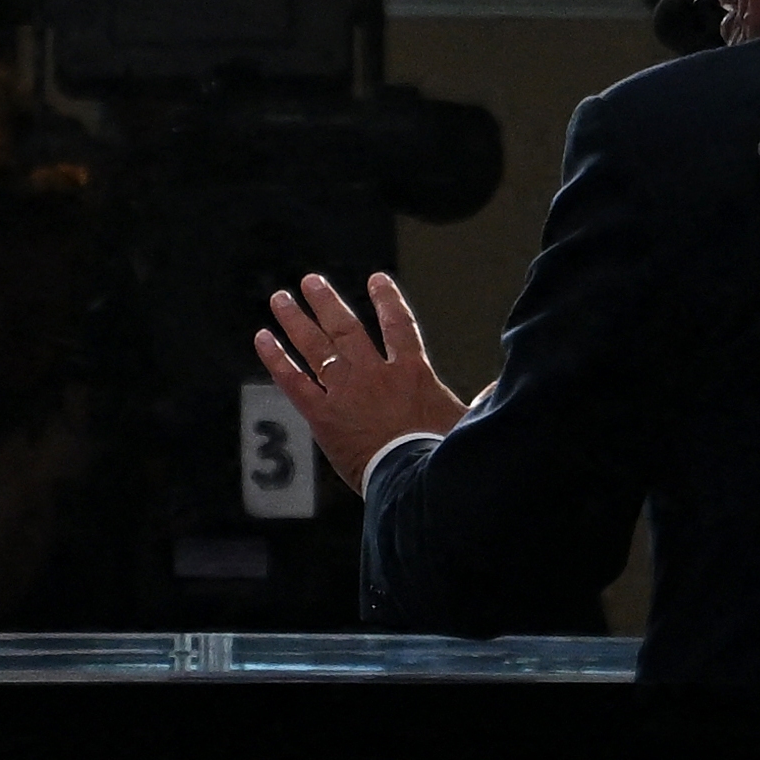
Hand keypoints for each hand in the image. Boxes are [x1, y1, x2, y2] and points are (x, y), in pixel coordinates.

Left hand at [255, 272, 468, 474]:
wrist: (413, 481)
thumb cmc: (442, 456)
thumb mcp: (466, 424)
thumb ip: (478, 402)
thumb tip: (496, 389)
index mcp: (412, 372)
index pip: (399, 325)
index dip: (388, 300)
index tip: (376, 278)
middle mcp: (375, 374)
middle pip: (346, 328)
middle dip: (326, 302)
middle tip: (309, 281)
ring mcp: (346, 392)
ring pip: (316, 347)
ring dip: (296, 320)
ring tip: (280, 298)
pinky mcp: (323, 415)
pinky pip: (294, 381)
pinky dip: (277, 358)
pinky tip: (262, 337)